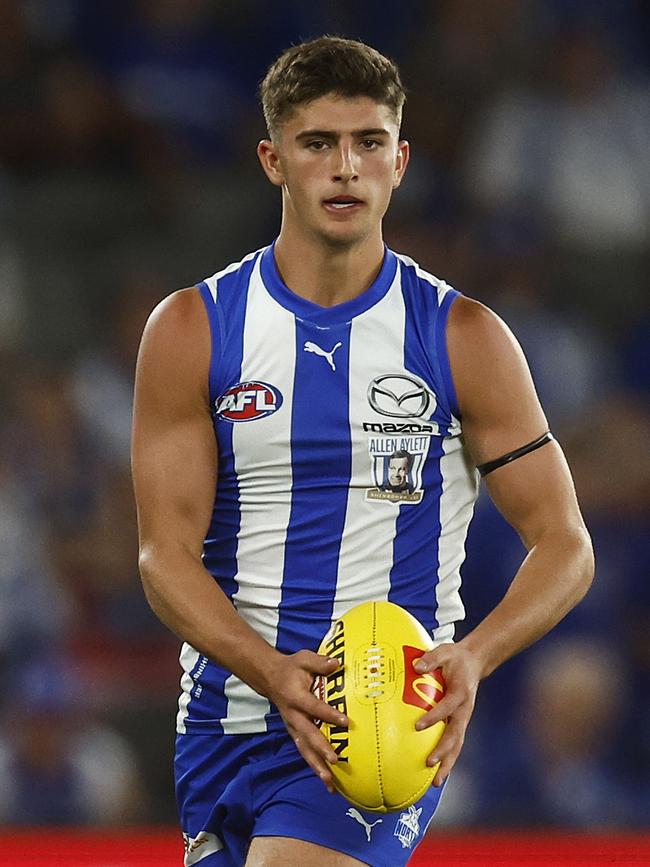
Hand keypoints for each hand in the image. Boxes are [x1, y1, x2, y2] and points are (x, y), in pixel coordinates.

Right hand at [265, 650, 347, 793]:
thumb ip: (319, 662)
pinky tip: (327, 781)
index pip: (313, 707)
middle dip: (321, 748)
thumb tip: (337, 664)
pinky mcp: (294, 733)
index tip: (345, 722)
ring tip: (329, 782)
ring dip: (316, 765)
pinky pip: (303, 751)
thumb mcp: (303, 659)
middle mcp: (292, 715)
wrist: (270, 678)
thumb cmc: (291, 668)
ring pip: (303, 749)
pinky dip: (314, 766)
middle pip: (306, 734)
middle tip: (336, 760)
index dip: (328, 714)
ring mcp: (292, 726)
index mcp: (295, 696)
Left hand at [412, 642, 481, 786]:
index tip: (418, 725)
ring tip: (435, 782)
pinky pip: (454, 743)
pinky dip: (447, 758)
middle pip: (456, 735)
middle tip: (429, 763)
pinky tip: (436, 772)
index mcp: (460, 692)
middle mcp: (464, 709)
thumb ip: (431, 659)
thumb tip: (416, 667)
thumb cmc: (456, 658)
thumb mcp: (444, 652)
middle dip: (444, 751)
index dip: (434, 717)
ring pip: (457, 745)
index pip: (447, 707)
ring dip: (448, 763)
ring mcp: (463, 718)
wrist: (474, 662)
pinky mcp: (459, 722)